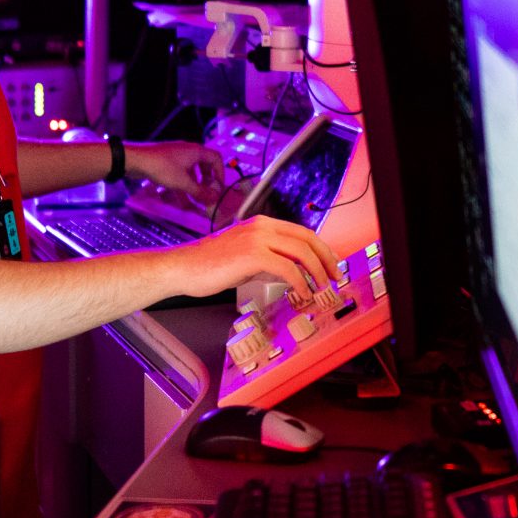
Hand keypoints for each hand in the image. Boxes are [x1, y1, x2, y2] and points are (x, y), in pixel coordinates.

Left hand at [125, 140, 224, 197]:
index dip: (220, 173)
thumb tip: (215, 199)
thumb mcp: (183, 182)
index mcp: (196, 152)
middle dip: (207, 181)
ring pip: (191, 172)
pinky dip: (183, 185)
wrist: (136, 160)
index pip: (216, 159)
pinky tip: (181, 200)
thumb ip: (200, 192)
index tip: (219, 187)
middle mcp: (189, 151)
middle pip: (204, 165)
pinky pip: (180, 174)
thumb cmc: (163, 168)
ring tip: (195, 201)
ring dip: (194, 186)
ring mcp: (177, 156)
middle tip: (207, 194)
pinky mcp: (167, 162)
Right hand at [159, 215, 340, 300]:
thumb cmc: (208, 265)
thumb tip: (288, 270)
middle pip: (307, 238)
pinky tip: (302, 293)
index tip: (330, 264)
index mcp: (262, 224)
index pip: (301, 232)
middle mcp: (263, 226)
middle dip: (326, 259)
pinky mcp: (253, 255)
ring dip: (317, 272)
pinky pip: (288, 268)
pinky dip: (300, 282)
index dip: (321, 248)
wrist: (182, 267)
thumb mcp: (243, 254)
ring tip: (321, 288)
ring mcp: (258, 238)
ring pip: (302, 252)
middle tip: (334, 277)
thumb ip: (266, 256)